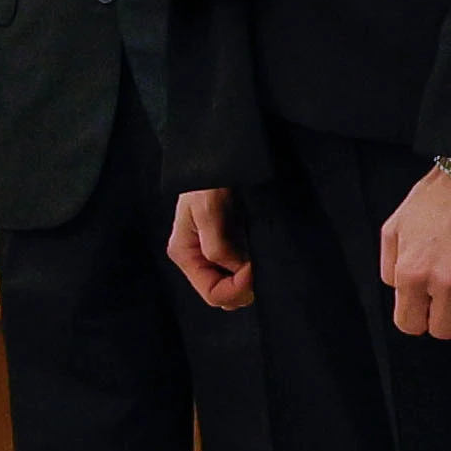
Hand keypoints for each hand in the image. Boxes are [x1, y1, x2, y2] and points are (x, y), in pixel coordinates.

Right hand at [168, 187, 256, 311]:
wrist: (219, 158)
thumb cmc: (207, 181)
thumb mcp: (207, 210)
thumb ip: (217, 245)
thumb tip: (235, 269)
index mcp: (186, 254)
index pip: (213, 293)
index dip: (237, 289)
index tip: (254, 270)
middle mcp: (200, 258)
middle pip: (226, 293)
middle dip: (246, 287)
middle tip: (263, 267)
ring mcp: (218, 254)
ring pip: (238, 284)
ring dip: (253, 278)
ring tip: (263, 258)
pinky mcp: (234, 246)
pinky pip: (246, 269)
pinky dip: (258, 267)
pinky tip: (264, 253)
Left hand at [383, 169, 450, 341]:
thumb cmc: (438, 198)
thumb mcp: (395, 226)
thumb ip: (390, 265)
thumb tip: (399, 292)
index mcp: (412, 273)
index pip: (409, 325)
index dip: (416, 317)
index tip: (425, 306)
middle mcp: (445, 284)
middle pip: (443, 331)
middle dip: (444, 317)